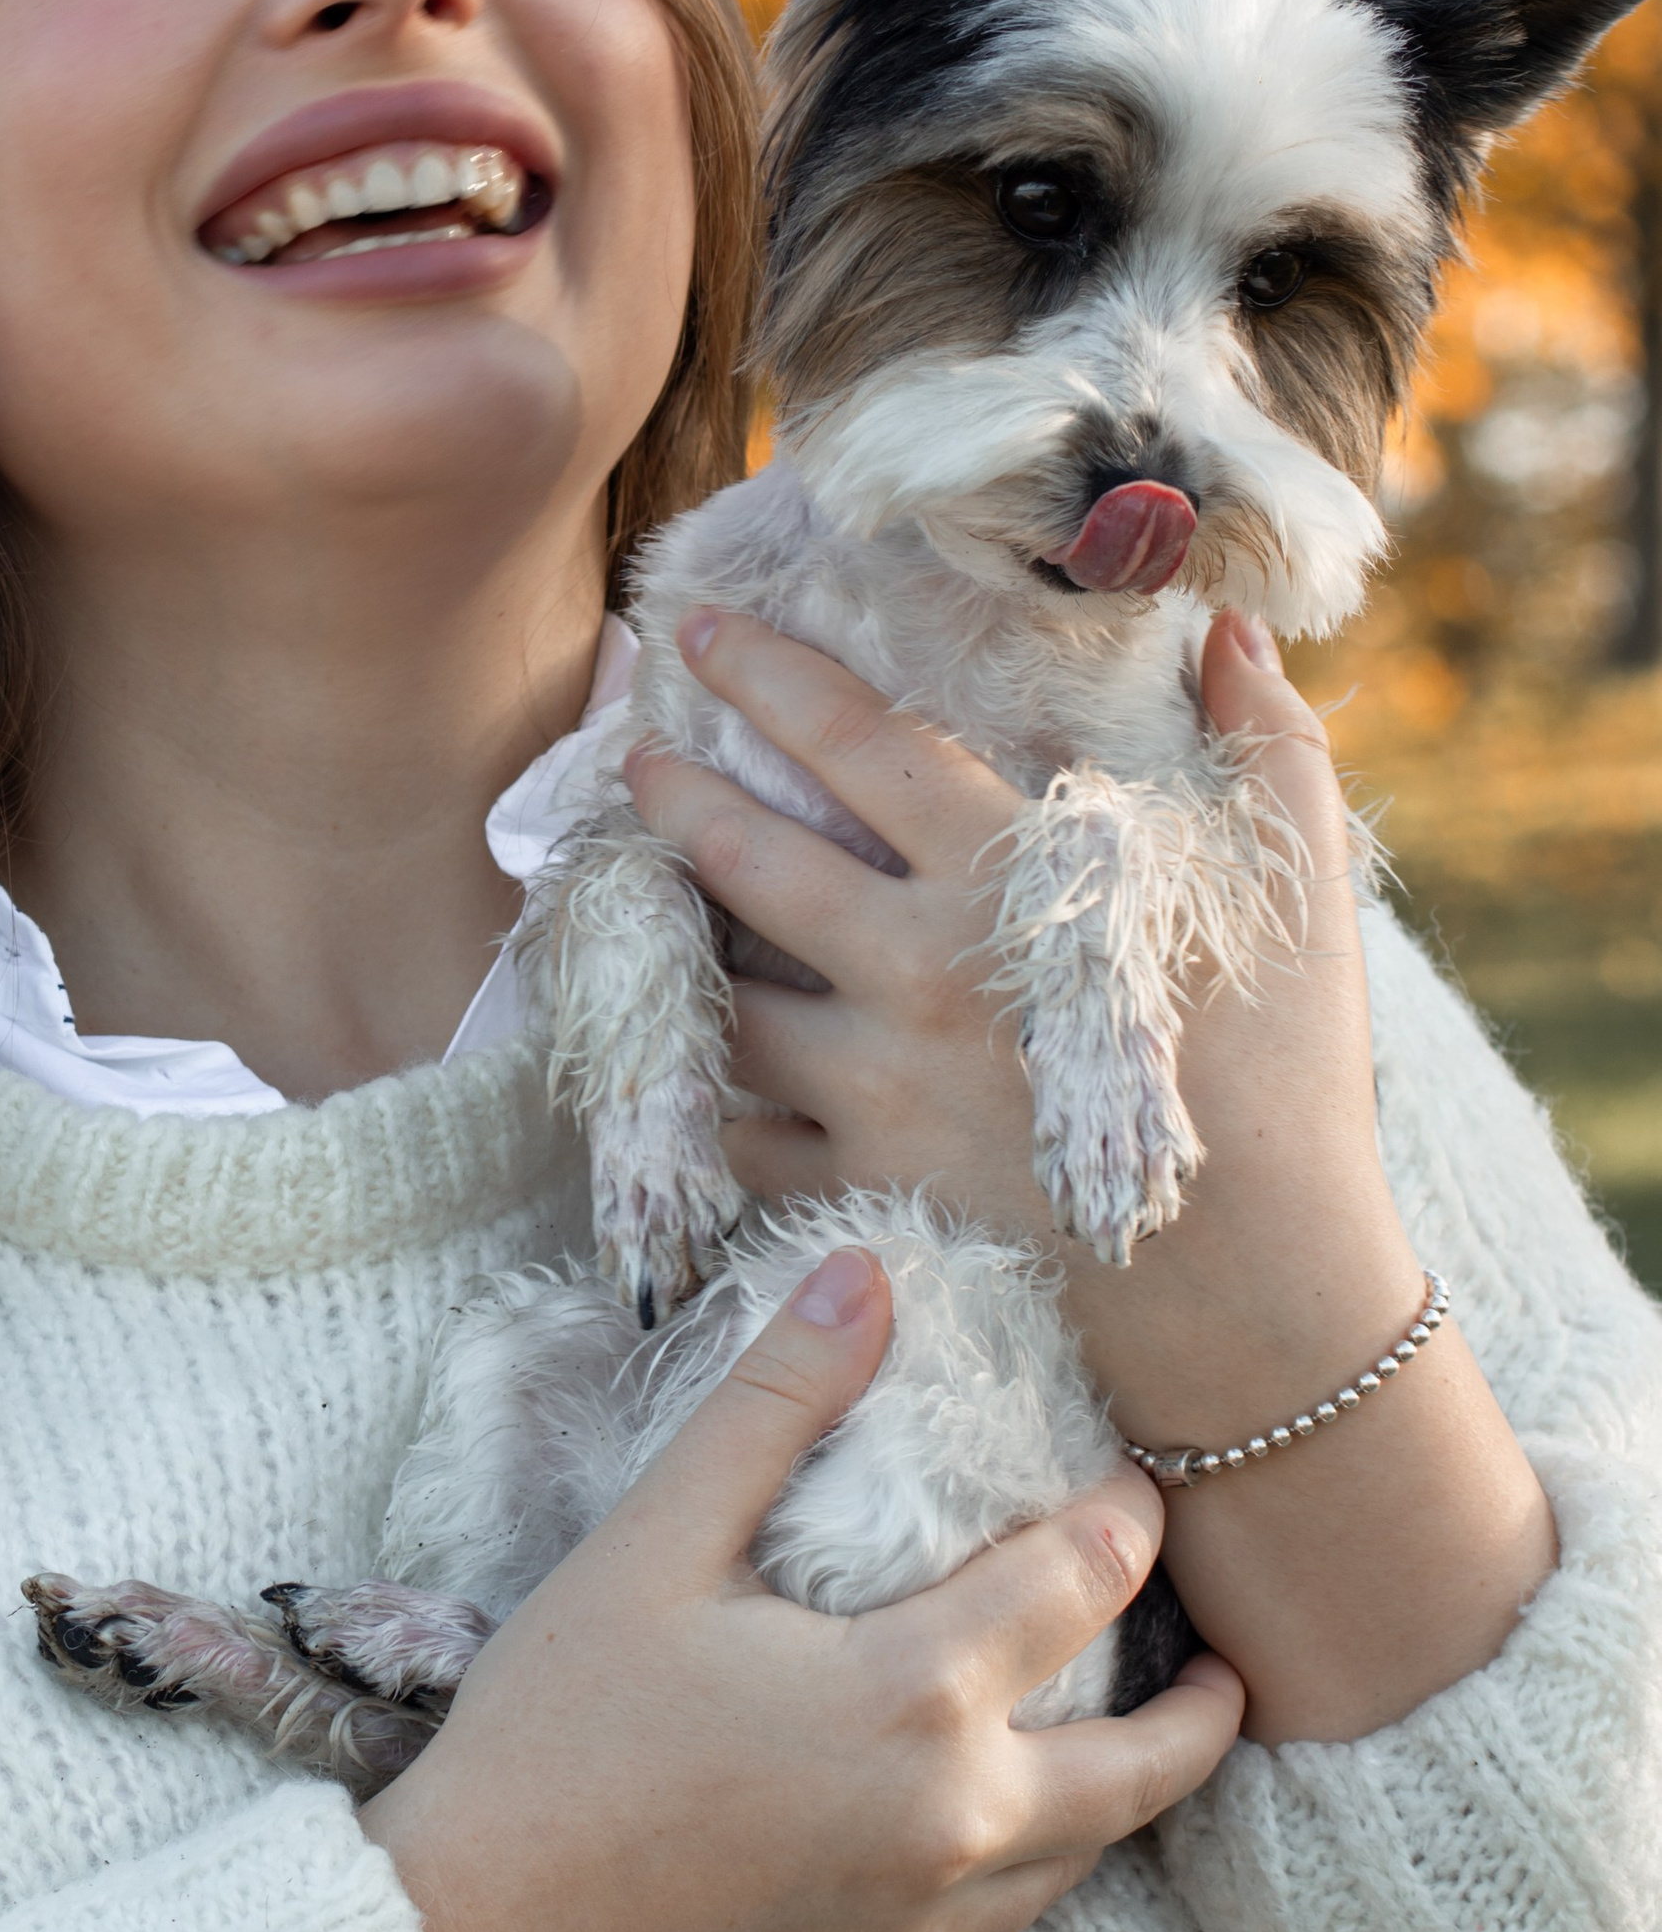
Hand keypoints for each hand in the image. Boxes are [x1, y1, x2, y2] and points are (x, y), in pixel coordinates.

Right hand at [361, 1242, 1244, 1931]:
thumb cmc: (559, 1728)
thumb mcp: (657, 1539)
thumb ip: (776, 1402)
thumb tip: (867, 1274)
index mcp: (912, 1699)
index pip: (1079, 1587)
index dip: (1126, 1518)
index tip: (1143, 1473)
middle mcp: (955, 1821)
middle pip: (1146, 1763)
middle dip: (1202, 1698)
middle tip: (1227, 1647)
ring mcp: (928, 1915)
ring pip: (1096, 1850)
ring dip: (1140, 1782)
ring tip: (1155, 1724)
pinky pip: (1025, 1910)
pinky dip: (1063, 1851)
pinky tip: (1029, 1815)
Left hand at [625, 609, 1554, 1740]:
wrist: (1262, 1304)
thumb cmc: (1285, 1082)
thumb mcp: (1293, 893)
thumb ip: (1264, 743)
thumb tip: (1230, 630)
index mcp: (1004, 881)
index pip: (856, 743)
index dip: (769, 674)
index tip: (701, 627)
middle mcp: (916, 975)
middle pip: (752, 860)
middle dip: (678, 793)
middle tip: (638, 753)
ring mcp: (879, 1091)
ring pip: (728, 998)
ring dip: (674, 944)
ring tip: (642, 905)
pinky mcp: (865, 1190)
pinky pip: (745, 1137)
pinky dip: (708, 1100)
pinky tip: (690, 1066)